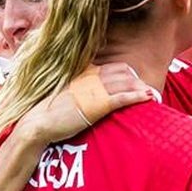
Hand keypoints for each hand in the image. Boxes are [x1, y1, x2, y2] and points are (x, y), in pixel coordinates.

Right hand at [17, 63, 150, 146]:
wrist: (37, 123)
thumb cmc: (50, 111)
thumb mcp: (67, 92)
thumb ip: (81, 87)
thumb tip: (92, 94)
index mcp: (84, 73)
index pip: (115, 67)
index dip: (129, 73)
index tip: (137, 81)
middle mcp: (90, 77)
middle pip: (124, 72)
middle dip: (138, 80)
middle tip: (147, 89)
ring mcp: (94, 90)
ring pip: (126, 83)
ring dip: (142, 87)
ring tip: (153, 93)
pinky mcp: (96, 104)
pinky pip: (122, 97)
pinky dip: (137, 96)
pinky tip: (148, 97)